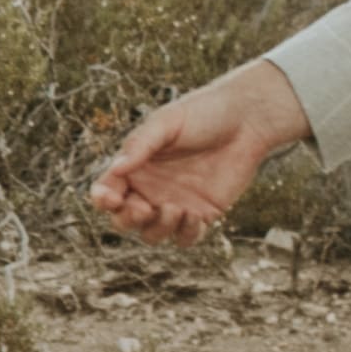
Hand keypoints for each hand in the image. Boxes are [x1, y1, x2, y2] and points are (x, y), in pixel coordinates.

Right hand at [90, 62, 308, 242]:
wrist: (247, 120)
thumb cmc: (203, 113)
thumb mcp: (167, 122)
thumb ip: (140, 145)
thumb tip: (116, 169)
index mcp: (135, 166)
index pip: (107, 191)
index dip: (103, 200)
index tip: (112, 198)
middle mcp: (150, 189)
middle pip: (124, 220)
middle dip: (128, 219)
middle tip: (143, 207)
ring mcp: (174, 204)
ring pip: (152, 234)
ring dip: (158, 228)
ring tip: (174, 208)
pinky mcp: (201, 215)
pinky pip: (185, 238)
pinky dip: (185, 234)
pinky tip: (195, 215)